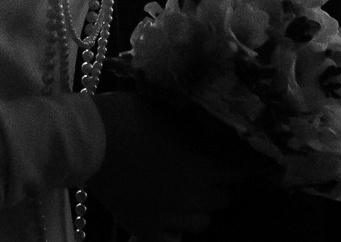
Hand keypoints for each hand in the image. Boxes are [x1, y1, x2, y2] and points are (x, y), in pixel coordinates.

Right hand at [87, 91, 258, 237]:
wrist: (86, 139)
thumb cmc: (128, 114)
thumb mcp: (170, 110)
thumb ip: (198, 126)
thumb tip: (219, 127)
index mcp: (204, 164)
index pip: (246, 171)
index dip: (250, 164)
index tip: (254, 159)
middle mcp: (194, 196)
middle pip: (225, 197)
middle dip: (219, 183)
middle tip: (204, 168)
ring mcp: (170, 218)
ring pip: (203, 221)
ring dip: (198, 206)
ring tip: (183, 191)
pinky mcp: (147, 230)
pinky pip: (173, 238)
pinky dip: (173, 227)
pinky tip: (165, 213)